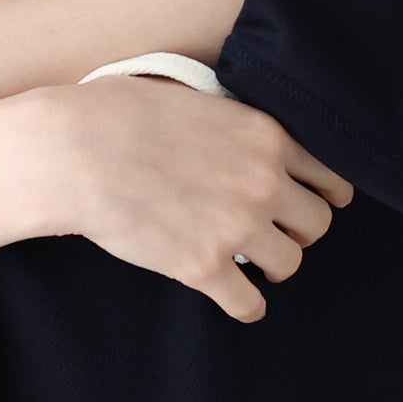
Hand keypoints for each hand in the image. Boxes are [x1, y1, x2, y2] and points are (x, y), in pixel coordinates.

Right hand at [54, 73, 354, 322]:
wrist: (72, 150)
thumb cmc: (117, 112)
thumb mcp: (191, 97)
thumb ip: (231, 122)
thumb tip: (238, 137)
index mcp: (264, 135)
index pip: (330, 176)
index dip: (320, 192)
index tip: (307, 201)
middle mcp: (262, 182)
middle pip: (318, 225)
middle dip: (296, 230)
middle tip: (270, 231)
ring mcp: (236, 227)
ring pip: (291, 264)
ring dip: (272, 265)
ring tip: (248, 261)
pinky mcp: (204, 267)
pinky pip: (250, 304)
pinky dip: (244, 304)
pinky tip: (230, 293)